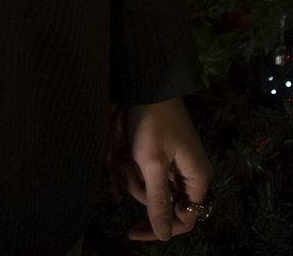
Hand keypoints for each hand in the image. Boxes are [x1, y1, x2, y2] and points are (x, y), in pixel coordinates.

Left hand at [107, 96, 212, 241]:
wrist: (149, 87)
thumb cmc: (153, 124)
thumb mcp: (152, 164)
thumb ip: (158, 201)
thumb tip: (165, 236)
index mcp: (198, 180)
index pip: (186, 219)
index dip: (161, 229)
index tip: (132, 231)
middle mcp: (192, 176)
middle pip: (167, 204)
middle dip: (142, 192)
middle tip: (127, 171)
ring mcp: (179, 165)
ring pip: (155, 188)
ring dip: (136, 178)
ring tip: (125, 157)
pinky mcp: (167, 156)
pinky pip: (152, 174)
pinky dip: (137, 168)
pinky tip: (126, 153)